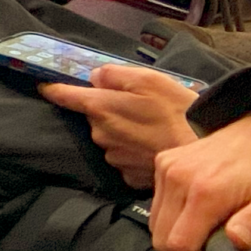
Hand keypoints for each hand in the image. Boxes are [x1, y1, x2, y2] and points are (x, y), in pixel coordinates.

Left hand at [41, 65, 201, 188]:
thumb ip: (115, 74)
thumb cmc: (179, 111)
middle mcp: (101, 134)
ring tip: (151, 128)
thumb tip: (94, 78)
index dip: (53, 88)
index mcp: (102, 108)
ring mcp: (114, 157)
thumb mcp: (149, 79)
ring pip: (108, 138)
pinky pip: (123, 157)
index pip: (64, 96)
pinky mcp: (128, 176)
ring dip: (122, 131)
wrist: (206, 154)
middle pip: (93, 117)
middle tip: (137, 108)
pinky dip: (133, 150)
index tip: (44, 85)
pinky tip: (152, 146)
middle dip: (107, 111)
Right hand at [150, 111, 250, 250]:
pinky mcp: (163, 160)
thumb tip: (234, 241)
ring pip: (154, 220)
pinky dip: (170, 212)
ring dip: (174, 231)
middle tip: (208, 250)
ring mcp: (167, 167)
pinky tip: (195, 208)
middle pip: (160, 235)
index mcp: (205, 192)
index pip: (178, 244)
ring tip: (202, 230)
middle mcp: (178, 178)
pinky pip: (156, 200)